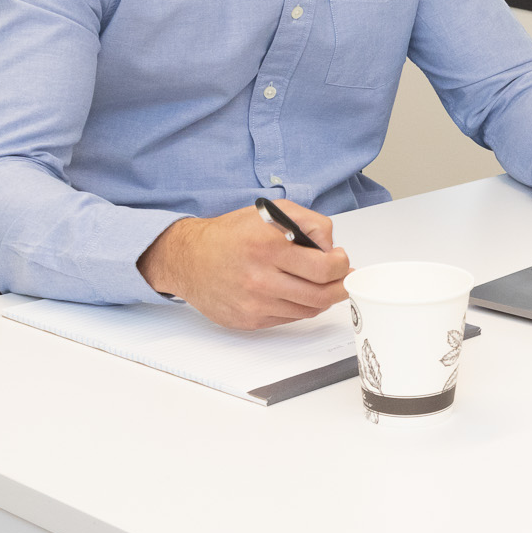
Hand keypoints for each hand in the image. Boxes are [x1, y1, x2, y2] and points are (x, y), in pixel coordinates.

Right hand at [136, 200, 351, 329]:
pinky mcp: (248, 320)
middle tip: (343, 279)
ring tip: (321, 284)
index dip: (341, 266)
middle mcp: (260, 279)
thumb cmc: (230, 234)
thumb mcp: (272, 212)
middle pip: (320, 296)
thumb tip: (331, 248)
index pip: (324, 268)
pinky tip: (295, 293)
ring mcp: (254, 303)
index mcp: (269, 248)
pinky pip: (288, 319)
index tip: (341, 260)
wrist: (188, 258)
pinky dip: (299, 307)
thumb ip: (309, 223)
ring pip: (307, 310)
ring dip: (321, 298)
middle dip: (340, 287)